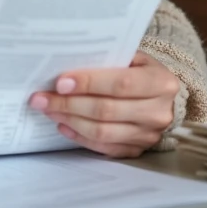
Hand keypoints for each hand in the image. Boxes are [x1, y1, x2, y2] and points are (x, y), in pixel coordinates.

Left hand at [27, 51, 178, 157]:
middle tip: (41, 98)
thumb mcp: (134, 57)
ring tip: (48, 109)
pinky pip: (104, 147)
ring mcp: (148, 135)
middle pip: (107, 110)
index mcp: (160, 82)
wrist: (164, 97)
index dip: (89, 83)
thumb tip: (67, 65)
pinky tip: (63, 125)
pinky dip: (80, 137)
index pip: (121, 84)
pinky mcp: (137, 150)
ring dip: (70, 120)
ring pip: (102, 132)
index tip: (60, 82)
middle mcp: (158, 112)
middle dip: (69, 104)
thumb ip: (108, 60)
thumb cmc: (141, 71)